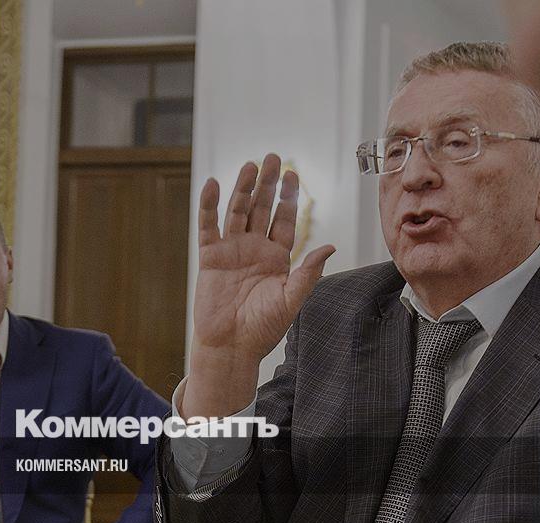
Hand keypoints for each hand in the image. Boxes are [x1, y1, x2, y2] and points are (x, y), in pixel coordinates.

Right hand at [182, 154, 334, 417]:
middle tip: (274, 158)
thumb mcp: (290, 299)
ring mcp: (232, 250)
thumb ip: (307, 272)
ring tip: (250, 165)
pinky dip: (209, 205)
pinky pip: (209, 226)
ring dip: (243, 188)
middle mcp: (255, 249)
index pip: (283, 219)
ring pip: (237, 211)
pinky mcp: (210, 257)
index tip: (293, 175)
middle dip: (268, 184)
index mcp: (277, 257)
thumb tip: (330, 246)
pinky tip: (213, 184)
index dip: (287, 197)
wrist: (231, 347)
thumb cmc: (263, 328)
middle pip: (262, 208)